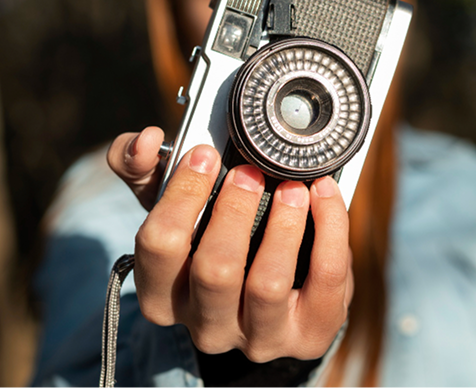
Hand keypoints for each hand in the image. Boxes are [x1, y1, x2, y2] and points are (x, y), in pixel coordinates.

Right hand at [107, 127, 352, 361]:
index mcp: (164, 295)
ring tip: (293, 188)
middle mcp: (206, 325)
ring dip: (283, 224)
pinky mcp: (309, 333)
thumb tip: (147, 139)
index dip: (183, 193)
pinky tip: (324, 195)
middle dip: (235, 211)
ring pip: (268, 284)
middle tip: (250, 172)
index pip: (159, 246)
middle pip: (214, 271)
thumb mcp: (176, 209)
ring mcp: (260, 336)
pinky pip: (325, 280)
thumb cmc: (213, 240)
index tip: (206, 153)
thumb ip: (146, 169)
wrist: (270, 294)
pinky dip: (330, 229)